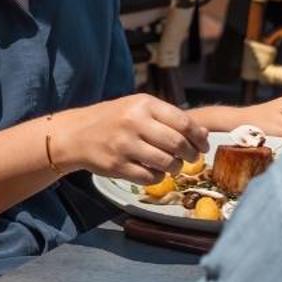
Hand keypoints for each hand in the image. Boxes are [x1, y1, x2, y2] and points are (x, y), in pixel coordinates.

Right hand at [48, 94, 210, 185]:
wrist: (78, 133)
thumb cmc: (115, 118)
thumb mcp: (139, 107)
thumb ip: (168, 117)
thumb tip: (202, 133)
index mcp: (143, 104)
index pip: (182, 122)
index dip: (198, 136)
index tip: (204, 144)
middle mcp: (134, 123)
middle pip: (177, 144)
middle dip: (191, 154)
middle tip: (192, 158)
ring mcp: (125, 146)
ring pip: (166, 162)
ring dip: (176, 167)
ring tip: (174, 165)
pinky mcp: (117, 167)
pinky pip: (149, 177)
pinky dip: (159, 177)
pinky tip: (157, 172)